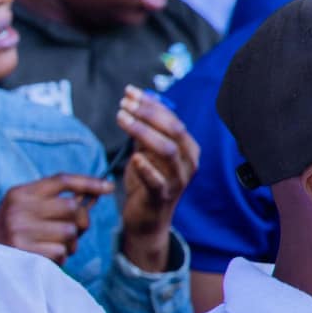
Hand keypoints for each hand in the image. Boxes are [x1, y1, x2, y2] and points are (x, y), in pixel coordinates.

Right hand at [0, 173, 114, 264]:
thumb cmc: (16, 232)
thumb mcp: (28, 208)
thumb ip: (58, 200)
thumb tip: (100, 191)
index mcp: (20, 193)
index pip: (61, 180)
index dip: (88, 182)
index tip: (109, 187)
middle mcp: (18, 208)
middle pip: (71, 207)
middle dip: (80, 221)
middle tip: (73, 231)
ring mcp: (19, 230)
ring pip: (70, 232)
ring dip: (69, 243)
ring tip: (52, 246)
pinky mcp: (24, 251)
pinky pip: (61, 252)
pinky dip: (59, 257)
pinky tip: (44, 257)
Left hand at [115, 86, 199, 272]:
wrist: (147, 220)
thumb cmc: (147, 183)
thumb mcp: (147, 153)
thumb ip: (144, 132)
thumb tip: (133, 102)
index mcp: (187, 148)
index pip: (173, 119)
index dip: (151, 104)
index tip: (130, 92)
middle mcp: (188, 162)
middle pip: (173, 130)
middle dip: (148, 113)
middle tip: (124, 104)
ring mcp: (178, 180)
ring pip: (168, 150)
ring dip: (144, 132)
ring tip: (123, 119)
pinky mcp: (164, 197)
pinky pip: (159, 181)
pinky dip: (148, 168)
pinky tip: (135, 157)